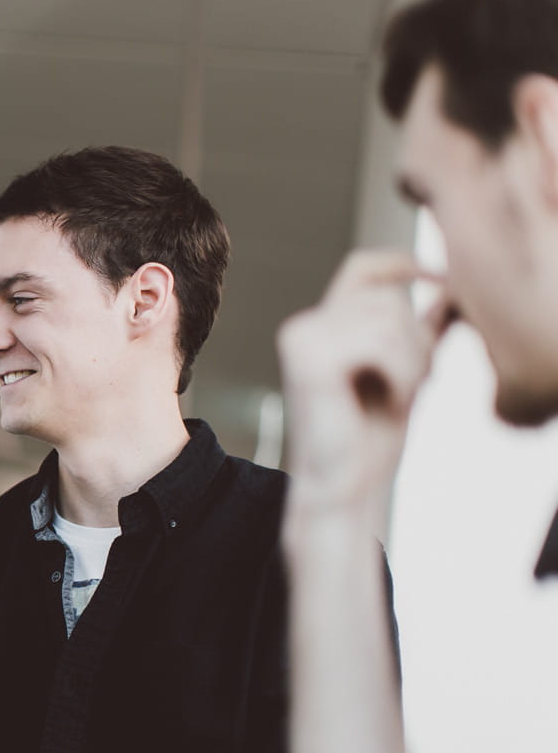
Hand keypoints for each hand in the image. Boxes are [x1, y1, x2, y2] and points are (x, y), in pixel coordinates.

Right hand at [277, 249, 453, 514]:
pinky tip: (394, 400)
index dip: (403, 264)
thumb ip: (419, 332)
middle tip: (417, 384)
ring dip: (414, 360)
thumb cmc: (370, 441)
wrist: (345, 489)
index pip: (362, 269)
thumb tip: (450, 289)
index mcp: (319, 329)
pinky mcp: (310, 359)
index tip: (441, 278)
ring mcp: (302, 340)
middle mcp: (303, 328)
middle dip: (418, 340)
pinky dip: (403, 371)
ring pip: (388, 318)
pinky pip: (381, 340)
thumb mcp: (406, 374)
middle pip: (387, 299)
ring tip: (404, 395)